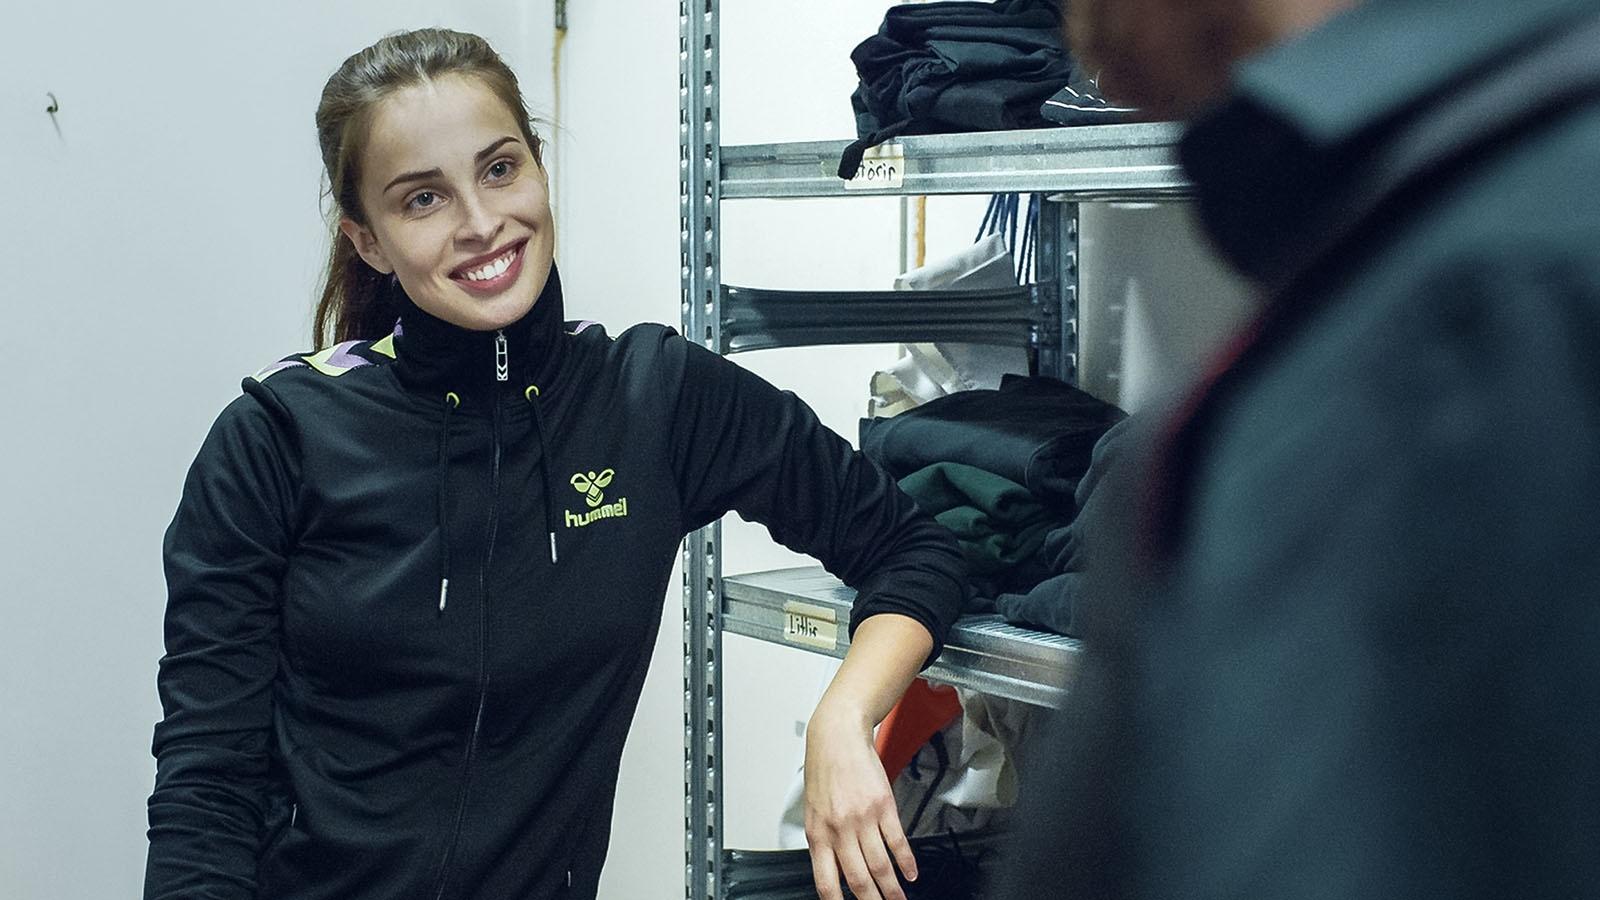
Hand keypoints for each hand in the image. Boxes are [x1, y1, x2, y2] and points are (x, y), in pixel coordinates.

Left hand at [803, 702, 917, 899]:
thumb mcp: (813, 810)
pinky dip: (906, 861)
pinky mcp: (883, 805)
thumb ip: (824, 841)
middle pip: (859, 879)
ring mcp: (862, 818)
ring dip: (892, 889)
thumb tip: (837, 871)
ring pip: (880, 865)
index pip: (826, 882)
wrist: (837, 737)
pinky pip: (897, 841)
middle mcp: (839, 830)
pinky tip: (911, 873)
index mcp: (817, 834)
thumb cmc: (823, 771)